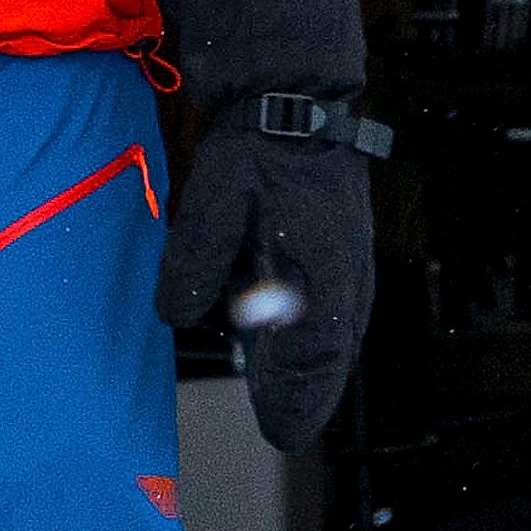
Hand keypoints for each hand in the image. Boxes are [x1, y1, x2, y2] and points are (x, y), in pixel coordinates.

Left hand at [156, 0, 384, 459]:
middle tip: (284, 430)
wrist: (297, 97)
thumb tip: (181, 318)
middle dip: (304, 394)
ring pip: (333, 336)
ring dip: (307, 366)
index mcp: (321, 272)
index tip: (282, 434)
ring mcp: (349, 268)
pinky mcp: (338, 256)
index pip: (315, 358)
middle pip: (331, 357)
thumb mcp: (214, 203)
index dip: (297, 399)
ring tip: (281, 401)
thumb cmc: (258, 150)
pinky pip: (329, 313)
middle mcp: (346, 279)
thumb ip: (196, 264)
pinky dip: (309, 337)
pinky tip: (282, 349)